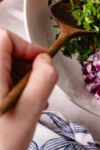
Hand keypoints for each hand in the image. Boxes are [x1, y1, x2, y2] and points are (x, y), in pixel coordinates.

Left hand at [0, 29, 57, 149]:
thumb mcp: (29, 111)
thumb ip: (44, 79)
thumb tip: (46, 60)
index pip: (5, 38)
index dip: (28, 47)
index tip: (43, 63)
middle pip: (5, 51)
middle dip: (27, 66)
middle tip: (36, 88)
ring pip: (3, 66)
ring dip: (21, 79)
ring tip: (30, 101)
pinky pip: (0, 80)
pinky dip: (13, 87)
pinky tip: (19, 105)